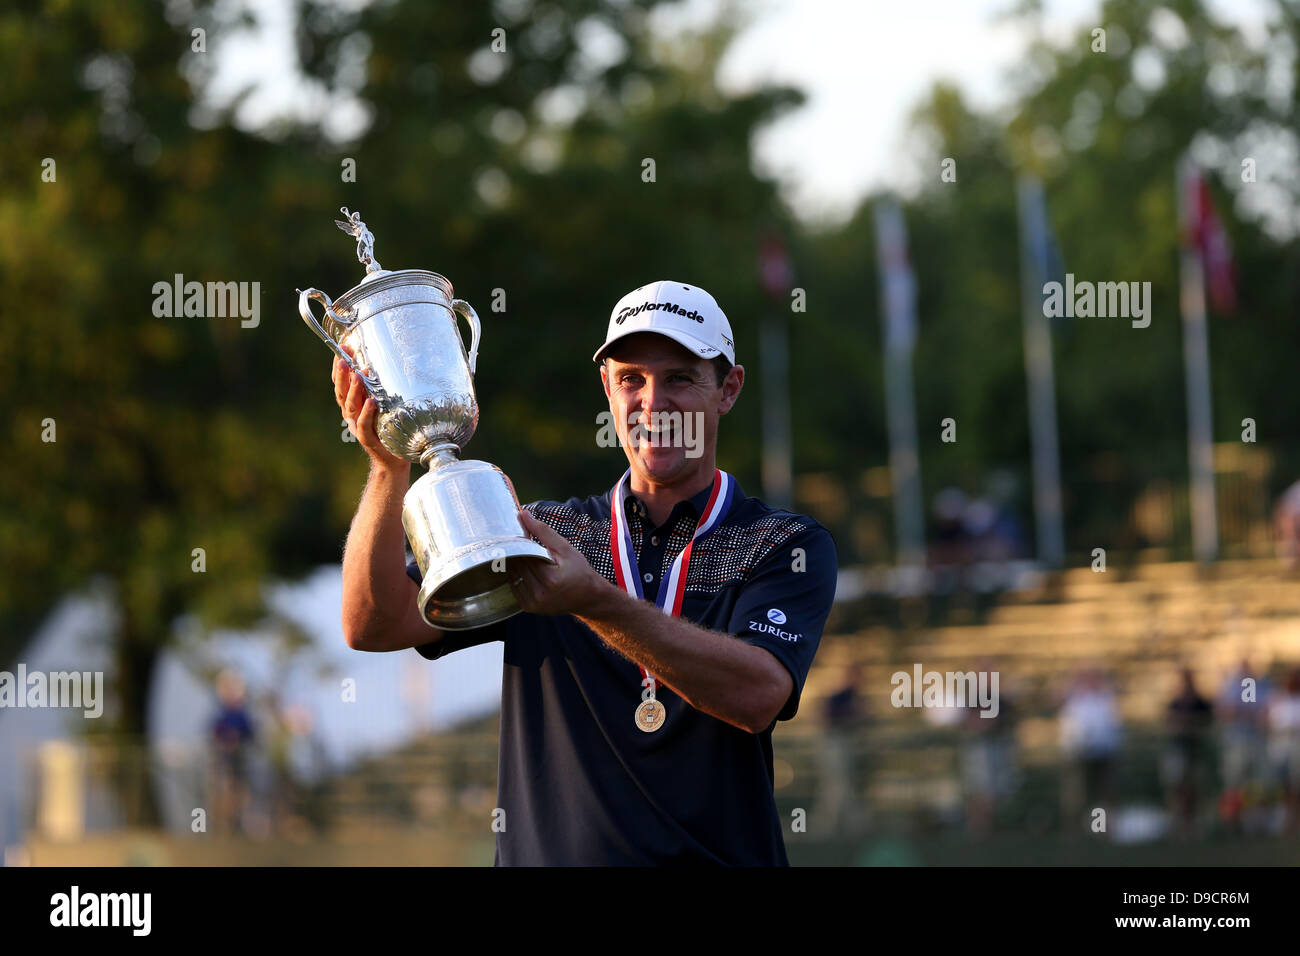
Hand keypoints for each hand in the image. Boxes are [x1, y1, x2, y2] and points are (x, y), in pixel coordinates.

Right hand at [332, 346, 406, 472]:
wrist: (393, 458)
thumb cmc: (390, 427)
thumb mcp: (385, 403)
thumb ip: (382, 387)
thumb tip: (389, 362)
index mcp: (353, 403)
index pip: (341, 382)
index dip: (340, 366)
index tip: (343, 347)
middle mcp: (352, 414)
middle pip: (342, 392)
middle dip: (342, 374)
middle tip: (344, 358)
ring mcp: (357, 426)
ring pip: (351, 406)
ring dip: (354, 389)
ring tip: (357, 374)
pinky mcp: (367, 439)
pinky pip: (364, 425)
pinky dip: (366, 413)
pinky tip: (371, 402)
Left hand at [512, 509, 614, 616]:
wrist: (588, 597)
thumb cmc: (579, 571)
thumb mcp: (565, 548)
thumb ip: (543, 531)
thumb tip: (523, 514)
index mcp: (550, 579)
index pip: (524, 555)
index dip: (520, 543)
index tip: (520, 534)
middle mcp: (540, 594)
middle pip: (517, 566)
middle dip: (516, 552)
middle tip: (519, 542)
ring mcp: (533, 603)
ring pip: (513, 576)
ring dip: (514, 564)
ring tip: (522, 555)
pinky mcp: (529, 607)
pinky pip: (514, 587)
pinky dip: (516, 576)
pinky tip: (524, 569)